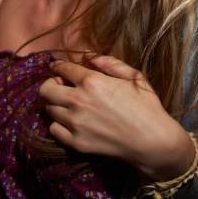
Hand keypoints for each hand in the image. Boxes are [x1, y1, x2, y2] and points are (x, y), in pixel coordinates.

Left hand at [40, 55, 193, 179]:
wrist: (152, 141)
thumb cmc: (146, 106)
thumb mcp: (134, 76)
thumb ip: (110, 63)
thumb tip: (89, 56)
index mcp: (93, 81)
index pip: (63, 69)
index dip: (57, 66)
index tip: (56, 67)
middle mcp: (79, 101)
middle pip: (45, 89)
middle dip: (51, 84)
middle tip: (61, 86)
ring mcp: (75, 123)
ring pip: (49, 109)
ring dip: (57, 103)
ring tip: (69, 104)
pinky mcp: (75, 143)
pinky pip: (54, 129)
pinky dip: (59, 123)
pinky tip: (72, 121)